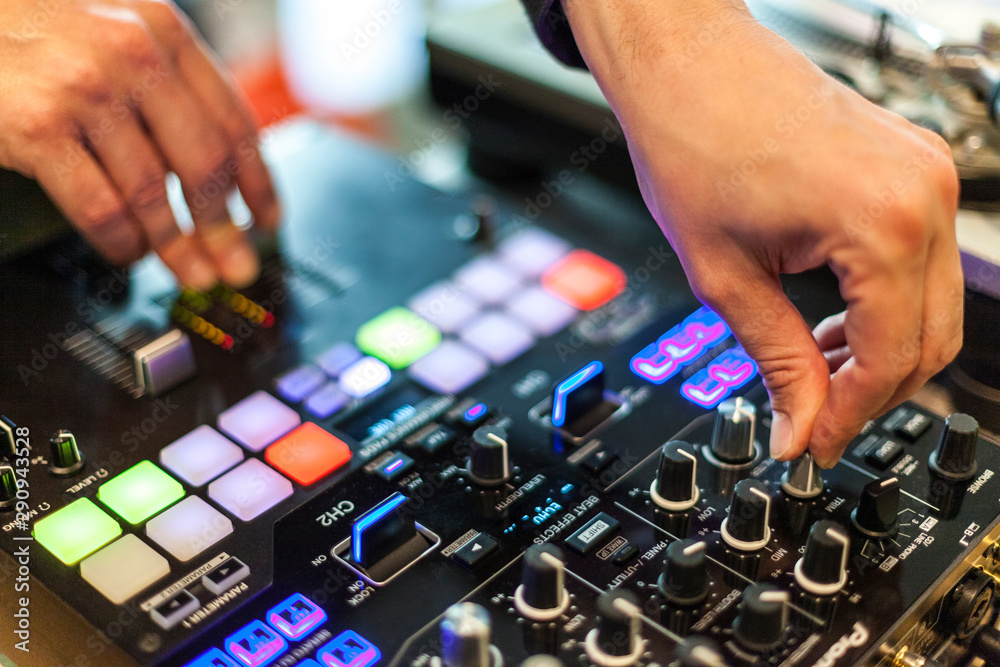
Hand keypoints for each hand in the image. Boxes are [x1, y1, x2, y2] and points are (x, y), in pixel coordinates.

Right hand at [0, 0, 278, 288]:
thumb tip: (218, 176)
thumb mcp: (115, 36)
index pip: (235, 120)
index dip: (260, 183)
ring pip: (154, 193)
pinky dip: (122, 243)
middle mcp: (133, 54)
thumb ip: (166, 89)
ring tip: (188, 271)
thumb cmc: (35, 33)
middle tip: (236, 266)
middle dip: (226, 228)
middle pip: (205, 163)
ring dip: (176, 247)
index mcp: (164, 31)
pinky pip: (103, 208)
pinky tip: (128, 252)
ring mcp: (86, 89)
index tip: (269, 222)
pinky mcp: (39, 127)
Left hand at [564, 0, 962, 466]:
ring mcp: (927, 174)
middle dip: (873, 391)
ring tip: (812, 369)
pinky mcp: (913, 166)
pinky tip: (831, 320)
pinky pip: (922, 260)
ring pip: (934, 303)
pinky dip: (883, 304)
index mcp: (884, 223)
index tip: (811, 444)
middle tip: (813, 419)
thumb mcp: (727, 277)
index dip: (850, 415)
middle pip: (932, 338)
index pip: (891, 358)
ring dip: (880, 350)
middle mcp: (925, 194)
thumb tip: (800, 427)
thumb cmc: (692, 141)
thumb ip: (778, 361)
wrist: (686, 65)